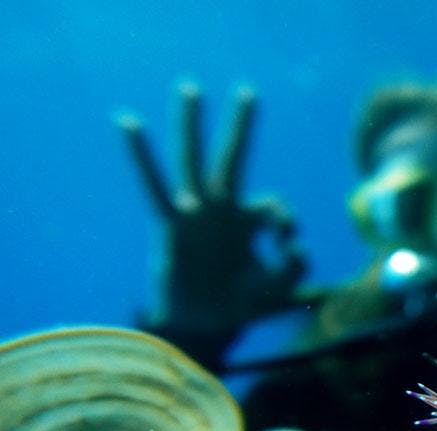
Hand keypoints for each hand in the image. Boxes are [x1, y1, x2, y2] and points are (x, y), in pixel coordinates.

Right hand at [118, 83, 305, 364]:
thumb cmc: (239, 306)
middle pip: (235, 157)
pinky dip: (140, 153)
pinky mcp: (171, 224)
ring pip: (194, 159)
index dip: (286, 223)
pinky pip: (152, 184)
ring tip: (191, 88)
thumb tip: (300, 246)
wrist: (202, 327)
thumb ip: (296, 269)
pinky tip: (127, 121)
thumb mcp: (278, 289)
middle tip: (249, 91)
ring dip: (193, 124)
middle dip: (243, 126)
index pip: (275, 205)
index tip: (288, 247)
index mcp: (248, 223)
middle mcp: (222, 210)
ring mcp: (195, 213)